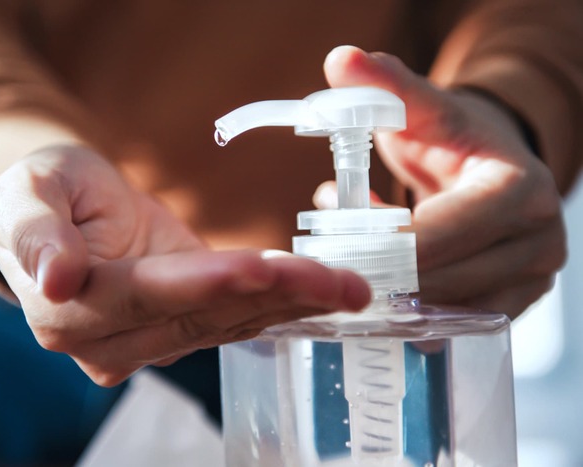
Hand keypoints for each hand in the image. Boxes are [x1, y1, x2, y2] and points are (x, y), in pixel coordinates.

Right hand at [0, 145, 370, 385]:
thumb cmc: (42, 193)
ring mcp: (150, 342)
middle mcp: (112, 341)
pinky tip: (328, 295)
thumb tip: (55, 277)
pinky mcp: (182, 328)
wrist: (65, 214)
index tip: (264, 268)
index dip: (207, 283)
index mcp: (69, 309)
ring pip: (230, 322)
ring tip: (352, 288)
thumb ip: (34, 232)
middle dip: (276, 295)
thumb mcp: (25, 193)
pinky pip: (237, 319)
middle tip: (343, 283)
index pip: (149, 296)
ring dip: (294, 304)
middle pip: (203, 315)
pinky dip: (284, 306)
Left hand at [317, 46, 565, 317]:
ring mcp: (531, 279)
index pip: (445, 231)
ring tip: (353, 255)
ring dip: (390, 290)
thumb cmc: (452, 138)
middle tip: (328, 255)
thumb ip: (384, 85)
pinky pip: (452, 322)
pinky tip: (380, 279)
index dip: (384, 242)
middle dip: (379, 271)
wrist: (490, 167)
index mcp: (519, 189)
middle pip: (443, 280)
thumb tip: (340, 59)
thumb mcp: (421, 110)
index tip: (332, 241)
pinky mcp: (512, 304)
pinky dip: (408, 307)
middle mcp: (538, 240)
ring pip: (444, 309)